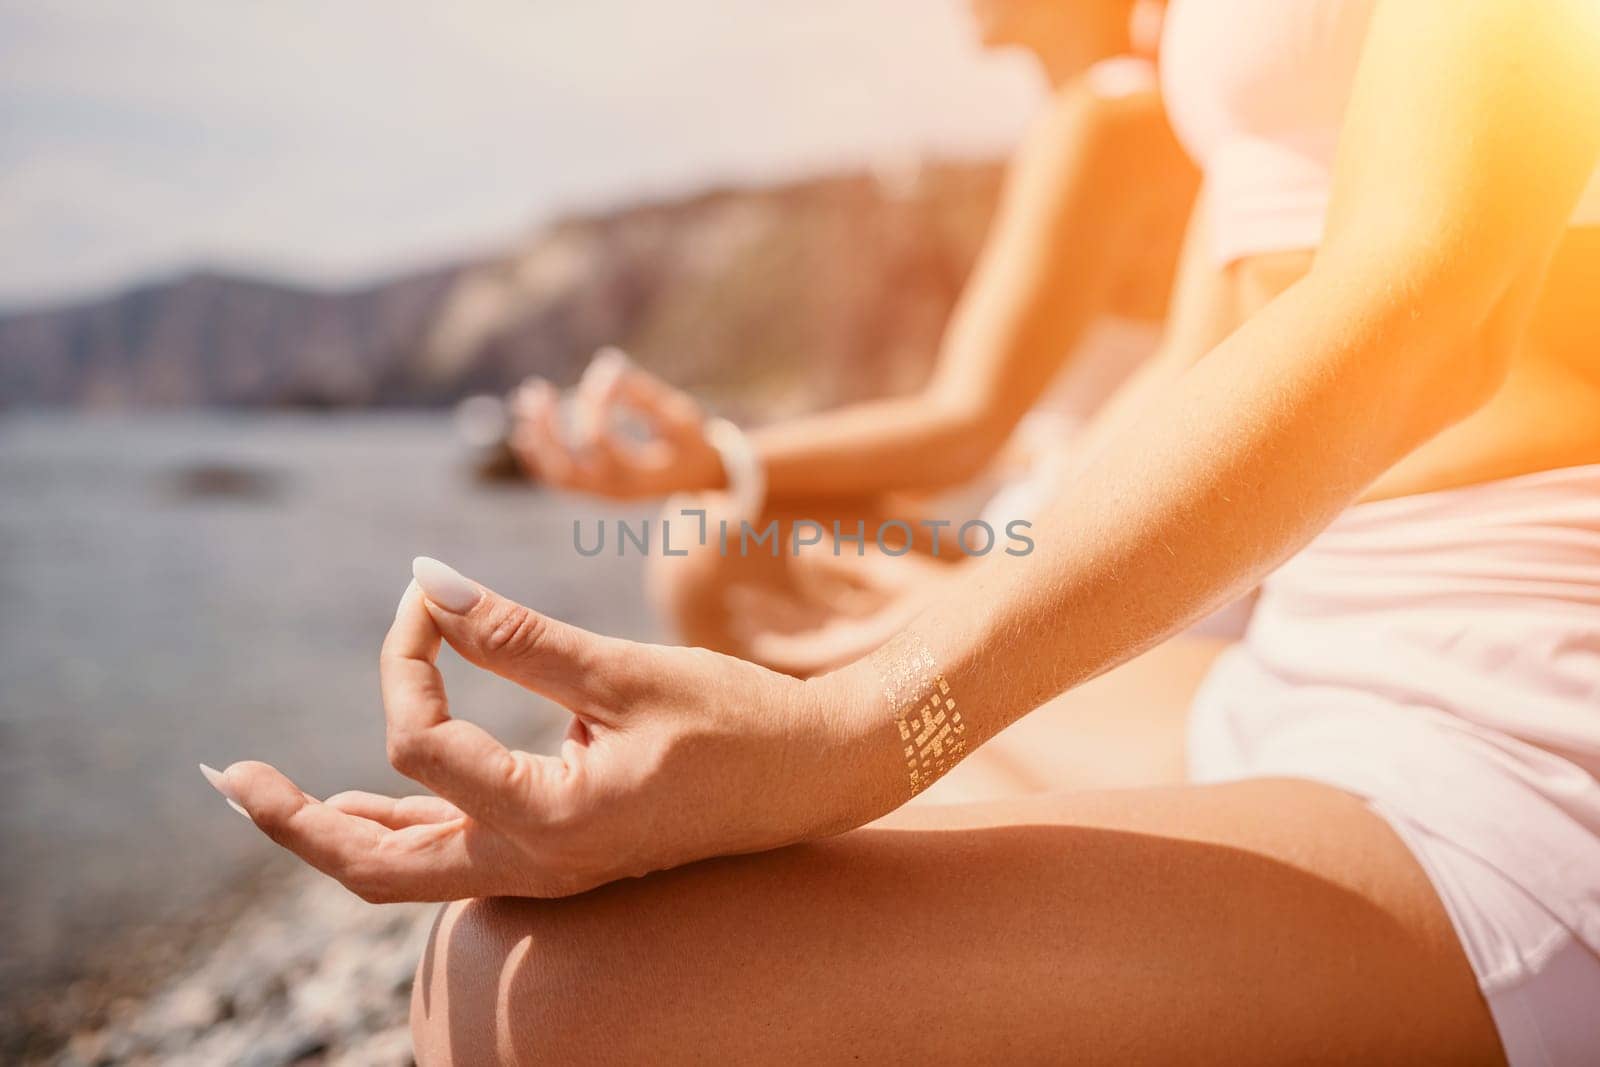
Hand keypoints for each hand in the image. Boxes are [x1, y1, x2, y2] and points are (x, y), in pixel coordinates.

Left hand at [207, 559, 894, 901]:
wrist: (818, 776)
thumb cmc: (739, 721)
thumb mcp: (627, 672)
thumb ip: (517, 635)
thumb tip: (422, 580)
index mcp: (551, 822)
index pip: (420, 744)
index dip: (406, 657)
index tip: (427, 593)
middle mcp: (535, 865)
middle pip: (372, 866)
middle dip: (291, 820)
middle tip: (227, 776)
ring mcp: (545, 871)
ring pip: (405, 874)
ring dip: (331, 831)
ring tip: (265, 790)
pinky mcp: (559, 852)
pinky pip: (453, 857)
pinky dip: (398, 827)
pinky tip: (368, 796)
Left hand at [510, 348, 725, 498]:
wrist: (702, 478)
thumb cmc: (693, 444)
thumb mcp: (681, 418)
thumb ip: (646, 395)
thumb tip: (605, 366)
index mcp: (639, 478)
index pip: (598, 443)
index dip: (594, 405)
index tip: (606, 373)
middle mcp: (614, 493)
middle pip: (566, 469)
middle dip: (548, 430)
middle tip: (537, 391)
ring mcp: (602, 495)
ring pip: (556, 475)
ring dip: (537, 440)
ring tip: (527, 399)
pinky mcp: (596, 490)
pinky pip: (558, 479)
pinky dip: (538, 457)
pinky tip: (525, 430)